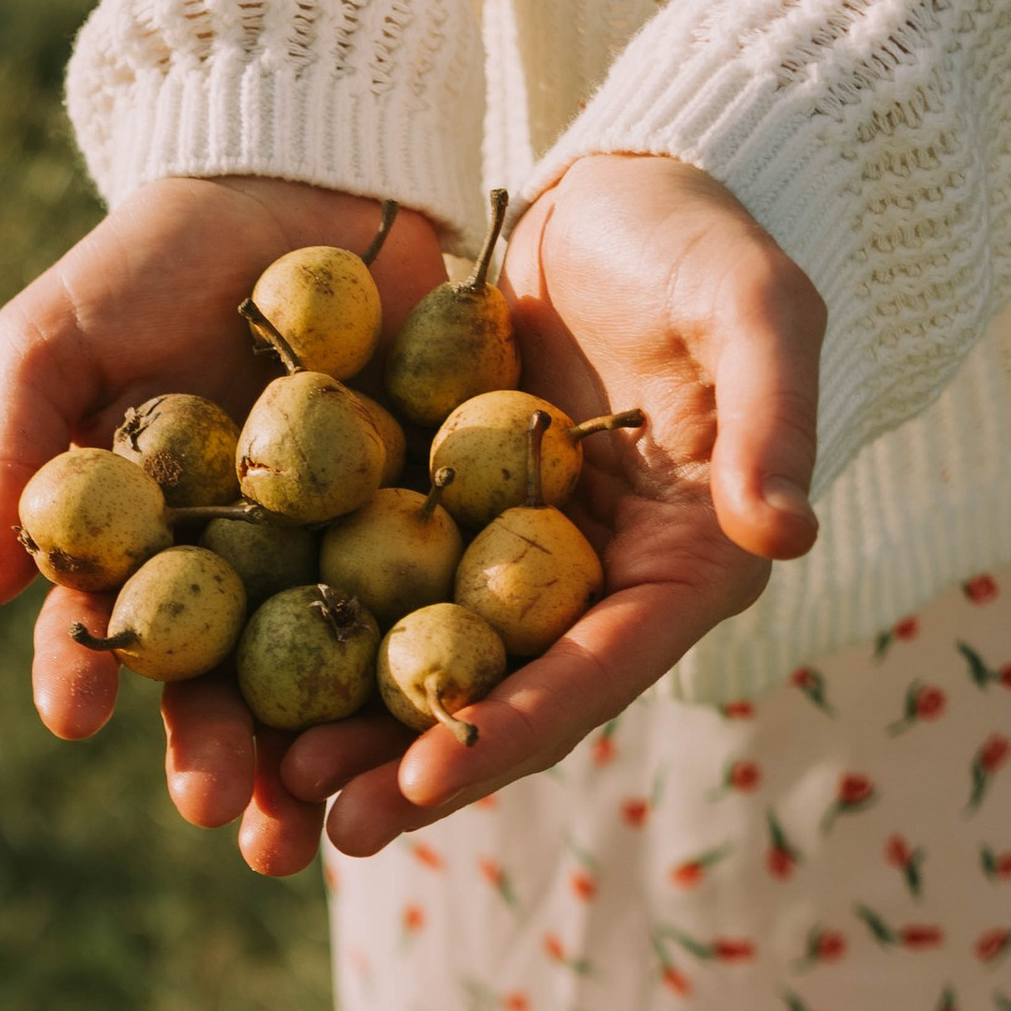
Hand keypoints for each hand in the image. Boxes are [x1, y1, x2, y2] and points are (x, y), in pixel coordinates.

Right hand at [0, 174, 458, 874]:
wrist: (307, 167)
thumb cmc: (157, 253)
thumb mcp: (60, 335)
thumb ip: (17, 454)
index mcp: (143, 545)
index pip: (108, 629)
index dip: (82, 676)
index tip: (71, 720)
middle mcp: (239, 573)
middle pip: (223, 687)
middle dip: (217, 759)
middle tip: (217, 815)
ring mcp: (338, 557)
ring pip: (329, 682)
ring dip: (321, 762)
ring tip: (319, 829)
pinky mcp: (436, 528)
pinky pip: (435, 611)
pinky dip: (430, 673)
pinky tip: (431, 729)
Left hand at [278, 155, 824, 855]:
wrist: (624, 185)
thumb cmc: (709, 242)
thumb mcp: (757, 309)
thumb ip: (774, 418)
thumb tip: (783, 535)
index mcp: (676, 571)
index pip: (592, 676)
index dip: (509, 735)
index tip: (424, 785)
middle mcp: (585, 587)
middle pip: (495, 697)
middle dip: (409, 769)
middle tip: (320, 825)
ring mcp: (502, 555)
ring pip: (420, 660)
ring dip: (346, 726)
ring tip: (263, 785)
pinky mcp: (433, 510)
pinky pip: (363, 580)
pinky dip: (302, 628)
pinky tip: (226, 672)